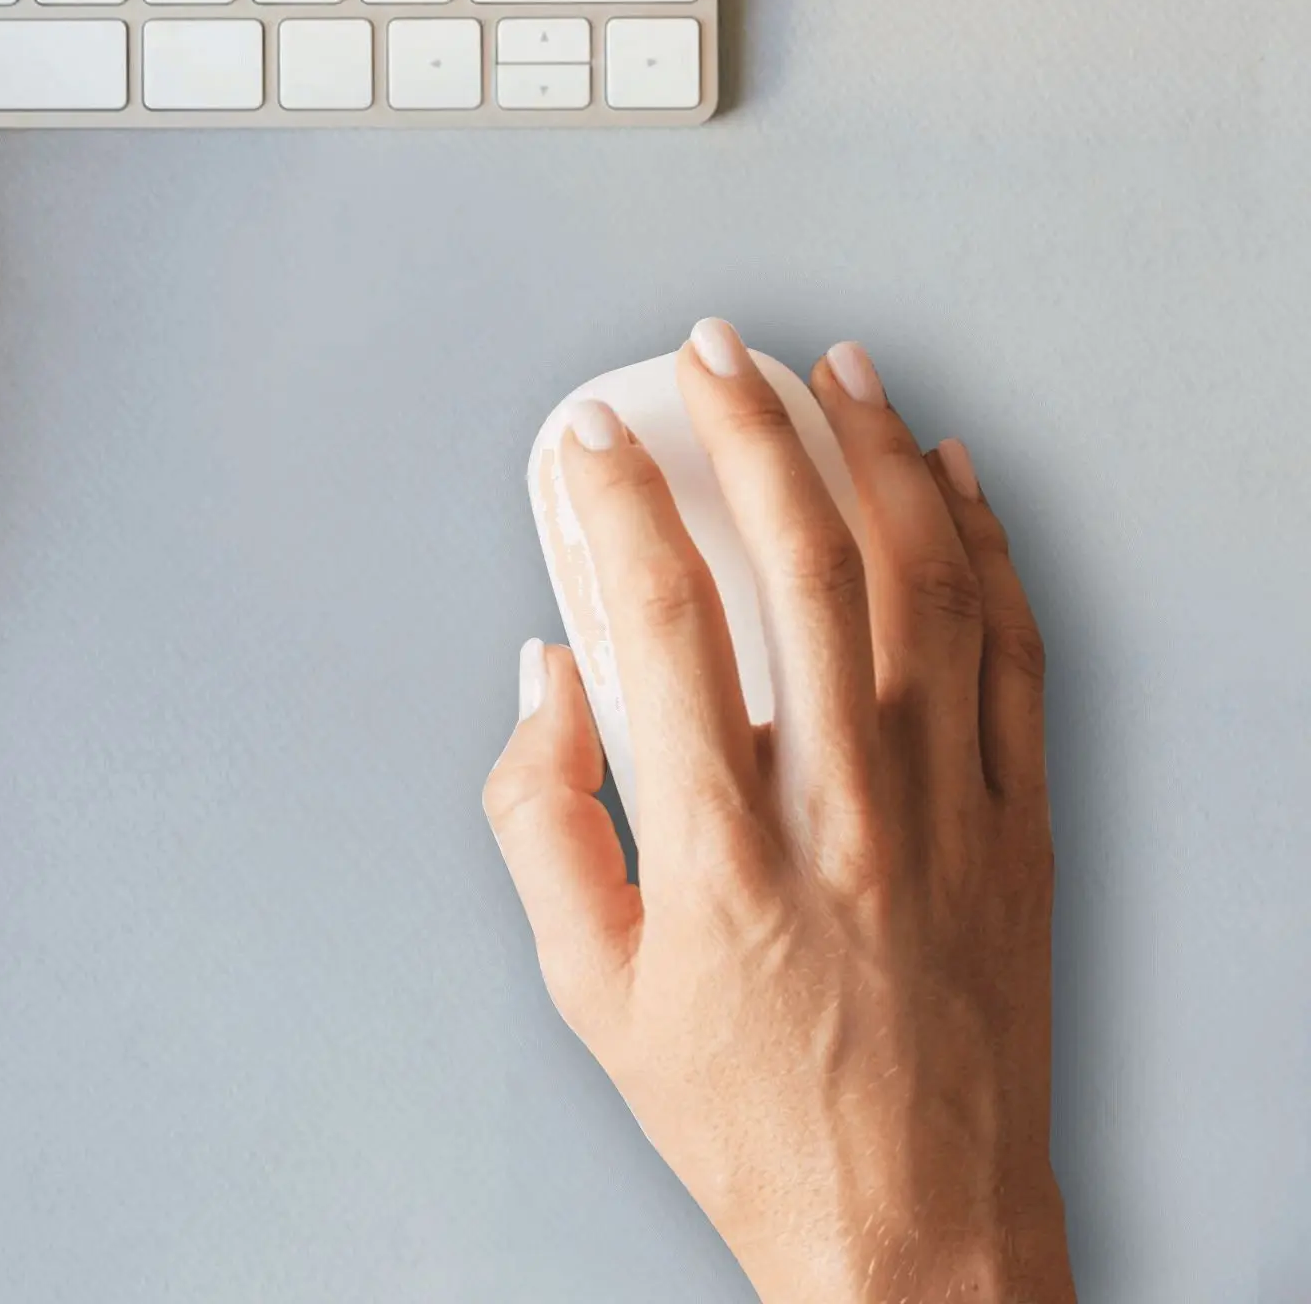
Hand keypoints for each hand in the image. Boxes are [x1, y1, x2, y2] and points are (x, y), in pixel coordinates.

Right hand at [486, 320, 1070, 1303]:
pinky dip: (989, 545)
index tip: (586, 436)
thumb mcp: (591, 991)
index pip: (659, 623)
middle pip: (803, 567)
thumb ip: (542, 822)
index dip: (615, 503)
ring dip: (875, 454)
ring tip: (834, 369)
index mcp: (721, 853)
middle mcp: (844, 812)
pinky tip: (951, 476)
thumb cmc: (744, 1115)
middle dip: (747, 428)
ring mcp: (951, 811)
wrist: (921, 1234)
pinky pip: (1018, 652)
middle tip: (709, 350)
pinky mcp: (1023, 824)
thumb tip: (546, 676)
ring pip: (926, 584)